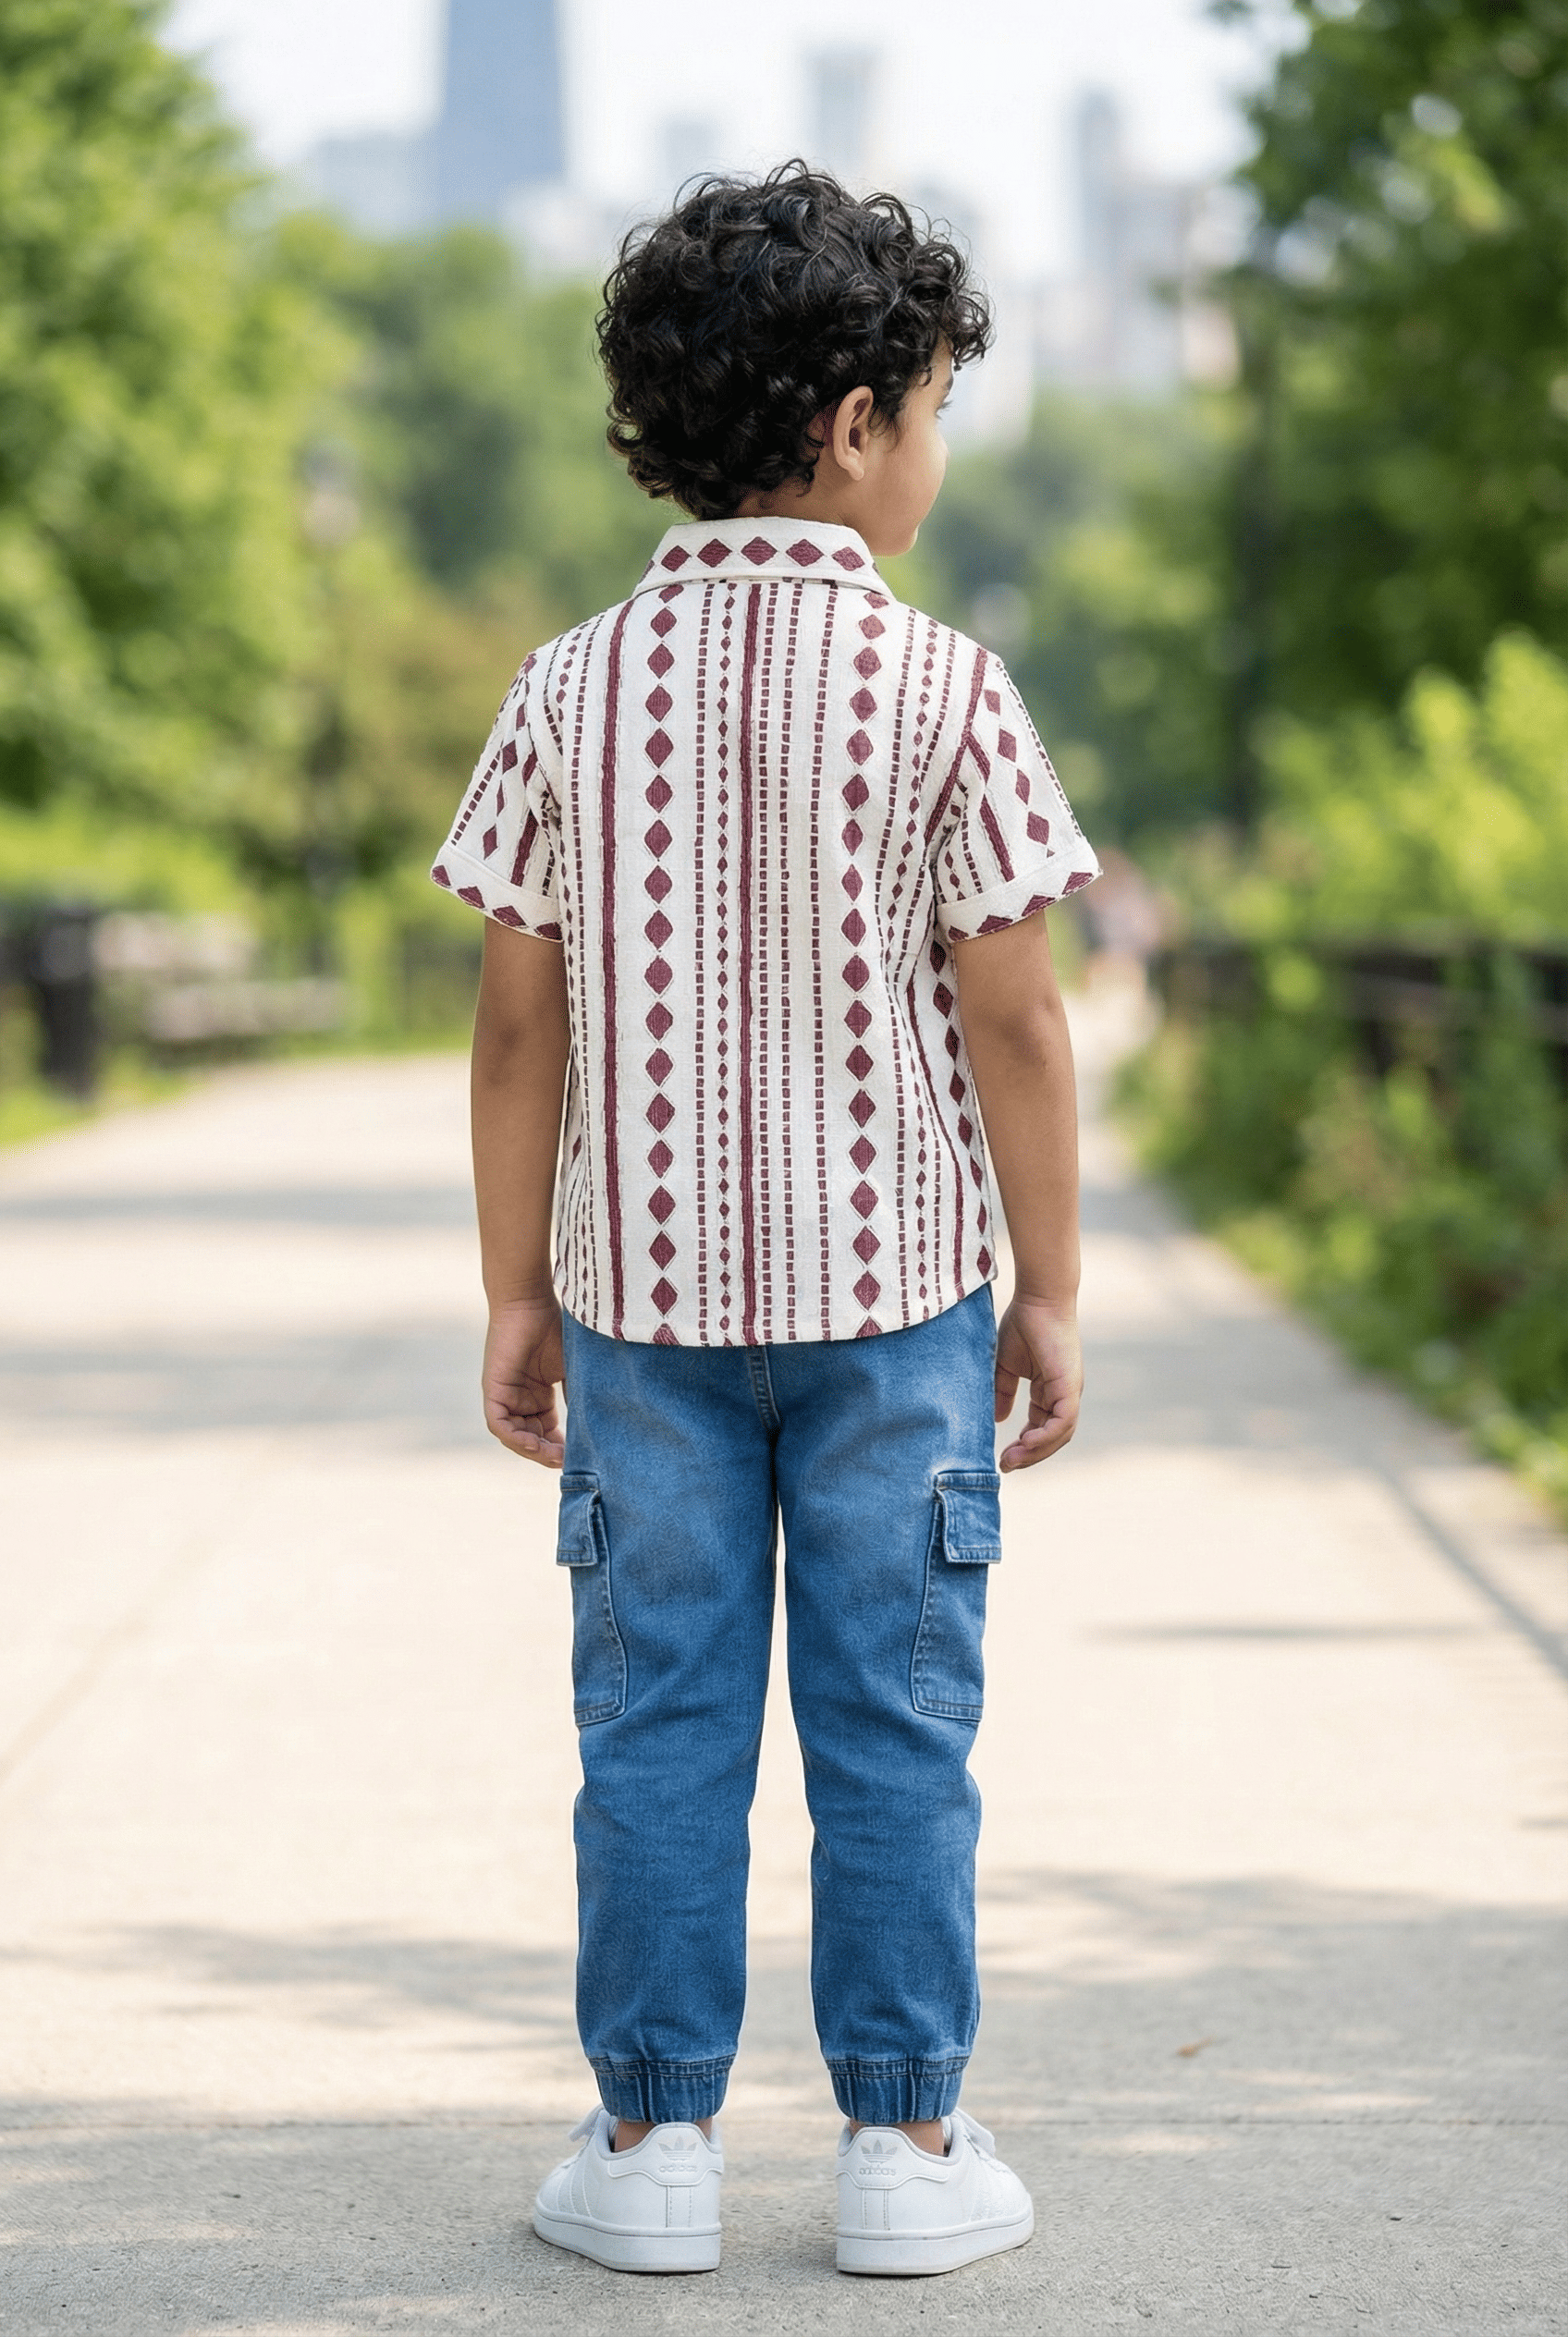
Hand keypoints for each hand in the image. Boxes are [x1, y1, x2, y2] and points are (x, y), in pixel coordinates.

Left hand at [482, 1297, 565, 1466]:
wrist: (531, 1301)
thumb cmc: (555, 1326)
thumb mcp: (572, 1370)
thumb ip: (578, 1396)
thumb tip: (595, 1427)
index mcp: (537, 1396)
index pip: (546, 1433)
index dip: (560, 1448)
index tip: (580, 1457)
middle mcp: (519, 1399)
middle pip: (530, 1439)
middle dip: (548, 1455)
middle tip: (568, 1463)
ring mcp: (504, 1396)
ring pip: (513, 1437)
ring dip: (532, 1451)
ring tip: (554, 1458)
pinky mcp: (493, 1389)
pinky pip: (498, 1424)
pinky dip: (514, 1437)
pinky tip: (534, 1444)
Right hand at [994, 1297, 1081, 1471]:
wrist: (1038, 1298)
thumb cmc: (1024, 1323)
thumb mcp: (1005, 1365)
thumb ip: (1002, 1391)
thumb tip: (995, 1419)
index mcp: (1050, 1390)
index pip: (1041, 1428)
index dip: (1024, 1446)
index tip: (1002, 1457)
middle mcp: (1063, 1395)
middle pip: (1052, 1437)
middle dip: (1029, 1456)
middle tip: (1005, 1466)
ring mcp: (1069, 1391)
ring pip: (1060, 1434)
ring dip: (1036, 1452)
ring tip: (1012, 1460)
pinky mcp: (1070, 1386)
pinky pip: (1063, 1422)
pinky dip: (1045, 1436)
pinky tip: (1026, 1443)